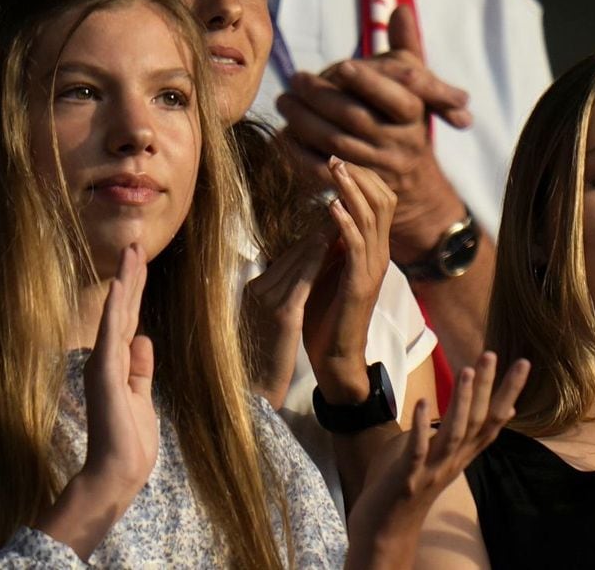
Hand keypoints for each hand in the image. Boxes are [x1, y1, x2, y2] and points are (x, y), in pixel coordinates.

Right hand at [82, 243, 158, 500]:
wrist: (119, 471)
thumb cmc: (131, 440)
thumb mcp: (142, 396)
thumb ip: (141, 368)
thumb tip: (143, 339)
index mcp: (119, 364)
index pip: (130, 318)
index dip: (135, 290)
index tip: (139, 261)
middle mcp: (108, 358)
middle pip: (124, 309)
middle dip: (131, 275)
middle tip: (135, 242)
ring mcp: (105, 364)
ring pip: (118, 313)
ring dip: (125, 281)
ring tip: (131, 250)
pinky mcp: (106, 372)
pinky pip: (112, 333)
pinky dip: (116, 308)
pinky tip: (121, 284)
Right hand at [242, 228, 331, 408]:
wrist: (253, 389)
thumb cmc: (262, 358)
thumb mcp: (266, 320)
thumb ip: (278, 296)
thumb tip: (299, 277)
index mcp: (255, 290)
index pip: (286, 258)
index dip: (310, 238)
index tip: (330, 219)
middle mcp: (259, 289)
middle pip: (292, 253)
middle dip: (317, 229)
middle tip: (340, 205)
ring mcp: (268, 299)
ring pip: (298, 258)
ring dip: (320, 234)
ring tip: (340, 213)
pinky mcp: (282, 313)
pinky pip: (303, 278)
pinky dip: (317, 256)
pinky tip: (331, 241)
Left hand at [276, 6, 469, 262]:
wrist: (415, 187)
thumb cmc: (406, 125)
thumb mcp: (415, 88)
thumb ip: (406, 49)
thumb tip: (401, 9)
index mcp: (414, 117)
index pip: (396, 99)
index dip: (370, 83)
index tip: (344, 66)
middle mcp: (399, 146)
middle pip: (357, 119)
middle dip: (322, 98)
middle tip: (294, 80)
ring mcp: (376, 171)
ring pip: (337, 146)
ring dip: (305, 123)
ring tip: (284, 101)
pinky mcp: (354, 192)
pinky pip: (324, 173)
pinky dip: (300, 155)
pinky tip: (284, 136)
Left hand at [302, 157, 394, 403]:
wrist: (335, 356)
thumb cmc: (328, 314)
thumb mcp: (331, 268)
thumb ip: (334, 242)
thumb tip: (327, 209)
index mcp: (375, 249)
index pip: (381, 200)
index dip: (363, 177)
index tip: (338, 160)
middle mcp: (380, 254)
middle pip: (382, 200)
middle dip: (359, 176)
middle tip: (336, 158)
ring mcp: (373, 268)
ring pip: (371, 217)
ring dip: (352, 191)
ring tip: (335, 170)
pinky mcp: (360, 284)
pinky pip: (357, 246)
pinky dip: (345, 223)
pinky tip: (331, 207)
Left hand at [345, 353, 529, 569]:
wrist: (385, 528)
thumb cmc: (406, 485)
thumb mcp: (432, 453)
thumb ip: (450, 432)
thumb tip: (476, 411)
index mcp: (462, 454)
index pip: (494, 419)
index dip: (509, 392)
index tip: (522, 363)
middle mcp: (454, 460)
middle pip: (480, 421)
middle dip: (489, 388)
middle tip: (495, 354)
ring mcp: (432, 469)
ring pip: (455, 433)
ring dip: (462, 402)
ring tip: (468, 370)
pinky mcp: (408, 477)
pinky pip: (417, 450)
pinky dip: (421, 426)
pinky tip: (424, 402)